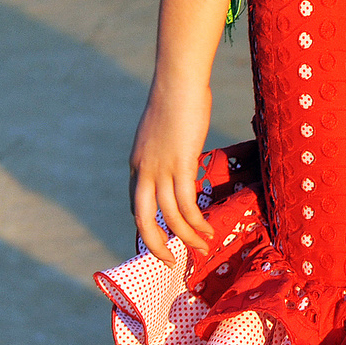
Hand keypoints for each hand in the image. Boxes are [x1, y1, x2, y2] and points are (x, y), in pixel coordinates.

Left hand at [129, 78, 214, 264]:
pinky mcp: (180, 165)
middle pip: (143, 219)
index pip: (137, 203)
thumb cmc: (176, 100)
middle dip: (156, 244)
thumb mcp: (165, 130)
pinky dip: (196, 222)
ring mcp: (160, 168)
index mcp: (137, 163)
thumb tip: (181, 154)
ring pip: (169, 216)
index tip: (164, 237)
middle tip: (169, 262)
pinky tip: (208, 230)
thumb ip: (167, 149)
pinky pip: (186, 204)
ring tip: (202, 248)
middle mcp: (143, 170)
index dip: (149, 224)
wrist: (177, 82)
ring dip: (186, 237)